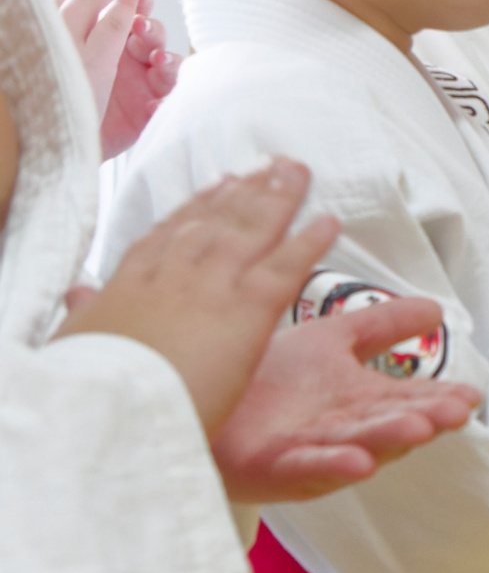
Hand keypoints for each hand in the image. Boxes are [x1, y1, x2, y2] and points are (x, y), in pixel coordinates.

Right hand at [58, 160, 339, 435]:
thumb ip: (85, 314)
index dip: (198, 207)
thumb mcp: (74, 343)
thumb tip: (77, 294)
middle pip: (215, 222)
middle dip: (245, 190)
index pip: (169, 236)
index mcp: (130, 285)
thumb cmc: (85, 388)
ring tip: (298, 172)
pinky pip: (285, 269)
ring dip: (278, 199)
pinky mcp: (245, 311)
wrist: (105, 407)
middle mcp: (173, 276)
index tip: (218, 184)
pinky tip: (329, 223)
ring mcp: (211, 288)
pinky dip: (309, 243)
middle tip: (270, 164)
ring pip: (250, 232)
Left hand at [59, 0, 180, 157]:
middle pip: (151, 35)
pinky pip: (168, 101)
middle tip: (143, 33)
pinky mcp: (146, 111)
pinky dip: (164, 101)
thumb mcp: (88, 54)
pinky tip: (152, 105)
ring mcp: (135, 84)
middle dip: (153, 31)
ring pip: (166, 65)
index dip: (138, 1)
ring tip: (158, 65)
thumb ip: (113, 21)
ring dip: (167, 63)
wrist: (57, 148)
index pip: (127, 12)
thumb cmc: (64, 97)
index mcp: (100, 38)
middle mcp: (120, 58)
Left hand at [210, 295, 480, 501]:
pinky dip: (335, 466)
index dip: (440, 397)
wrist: (201, 400)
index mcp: (362, 401)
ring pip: (359, 445)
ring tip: (419, 429)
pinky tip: (359, 462)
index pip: (410, 398)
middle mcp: (346, 429)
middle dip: (426, 418)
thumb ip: (382, 326)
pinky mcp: (276, 467)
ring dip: (390, 439)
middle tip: (456, 412)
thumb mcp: (332, 340)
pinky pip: (309, 467)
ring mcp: (313, 450)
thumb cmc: (268, 379)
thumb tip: (435, 308)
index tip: (470, 395)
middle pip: (392, 423)